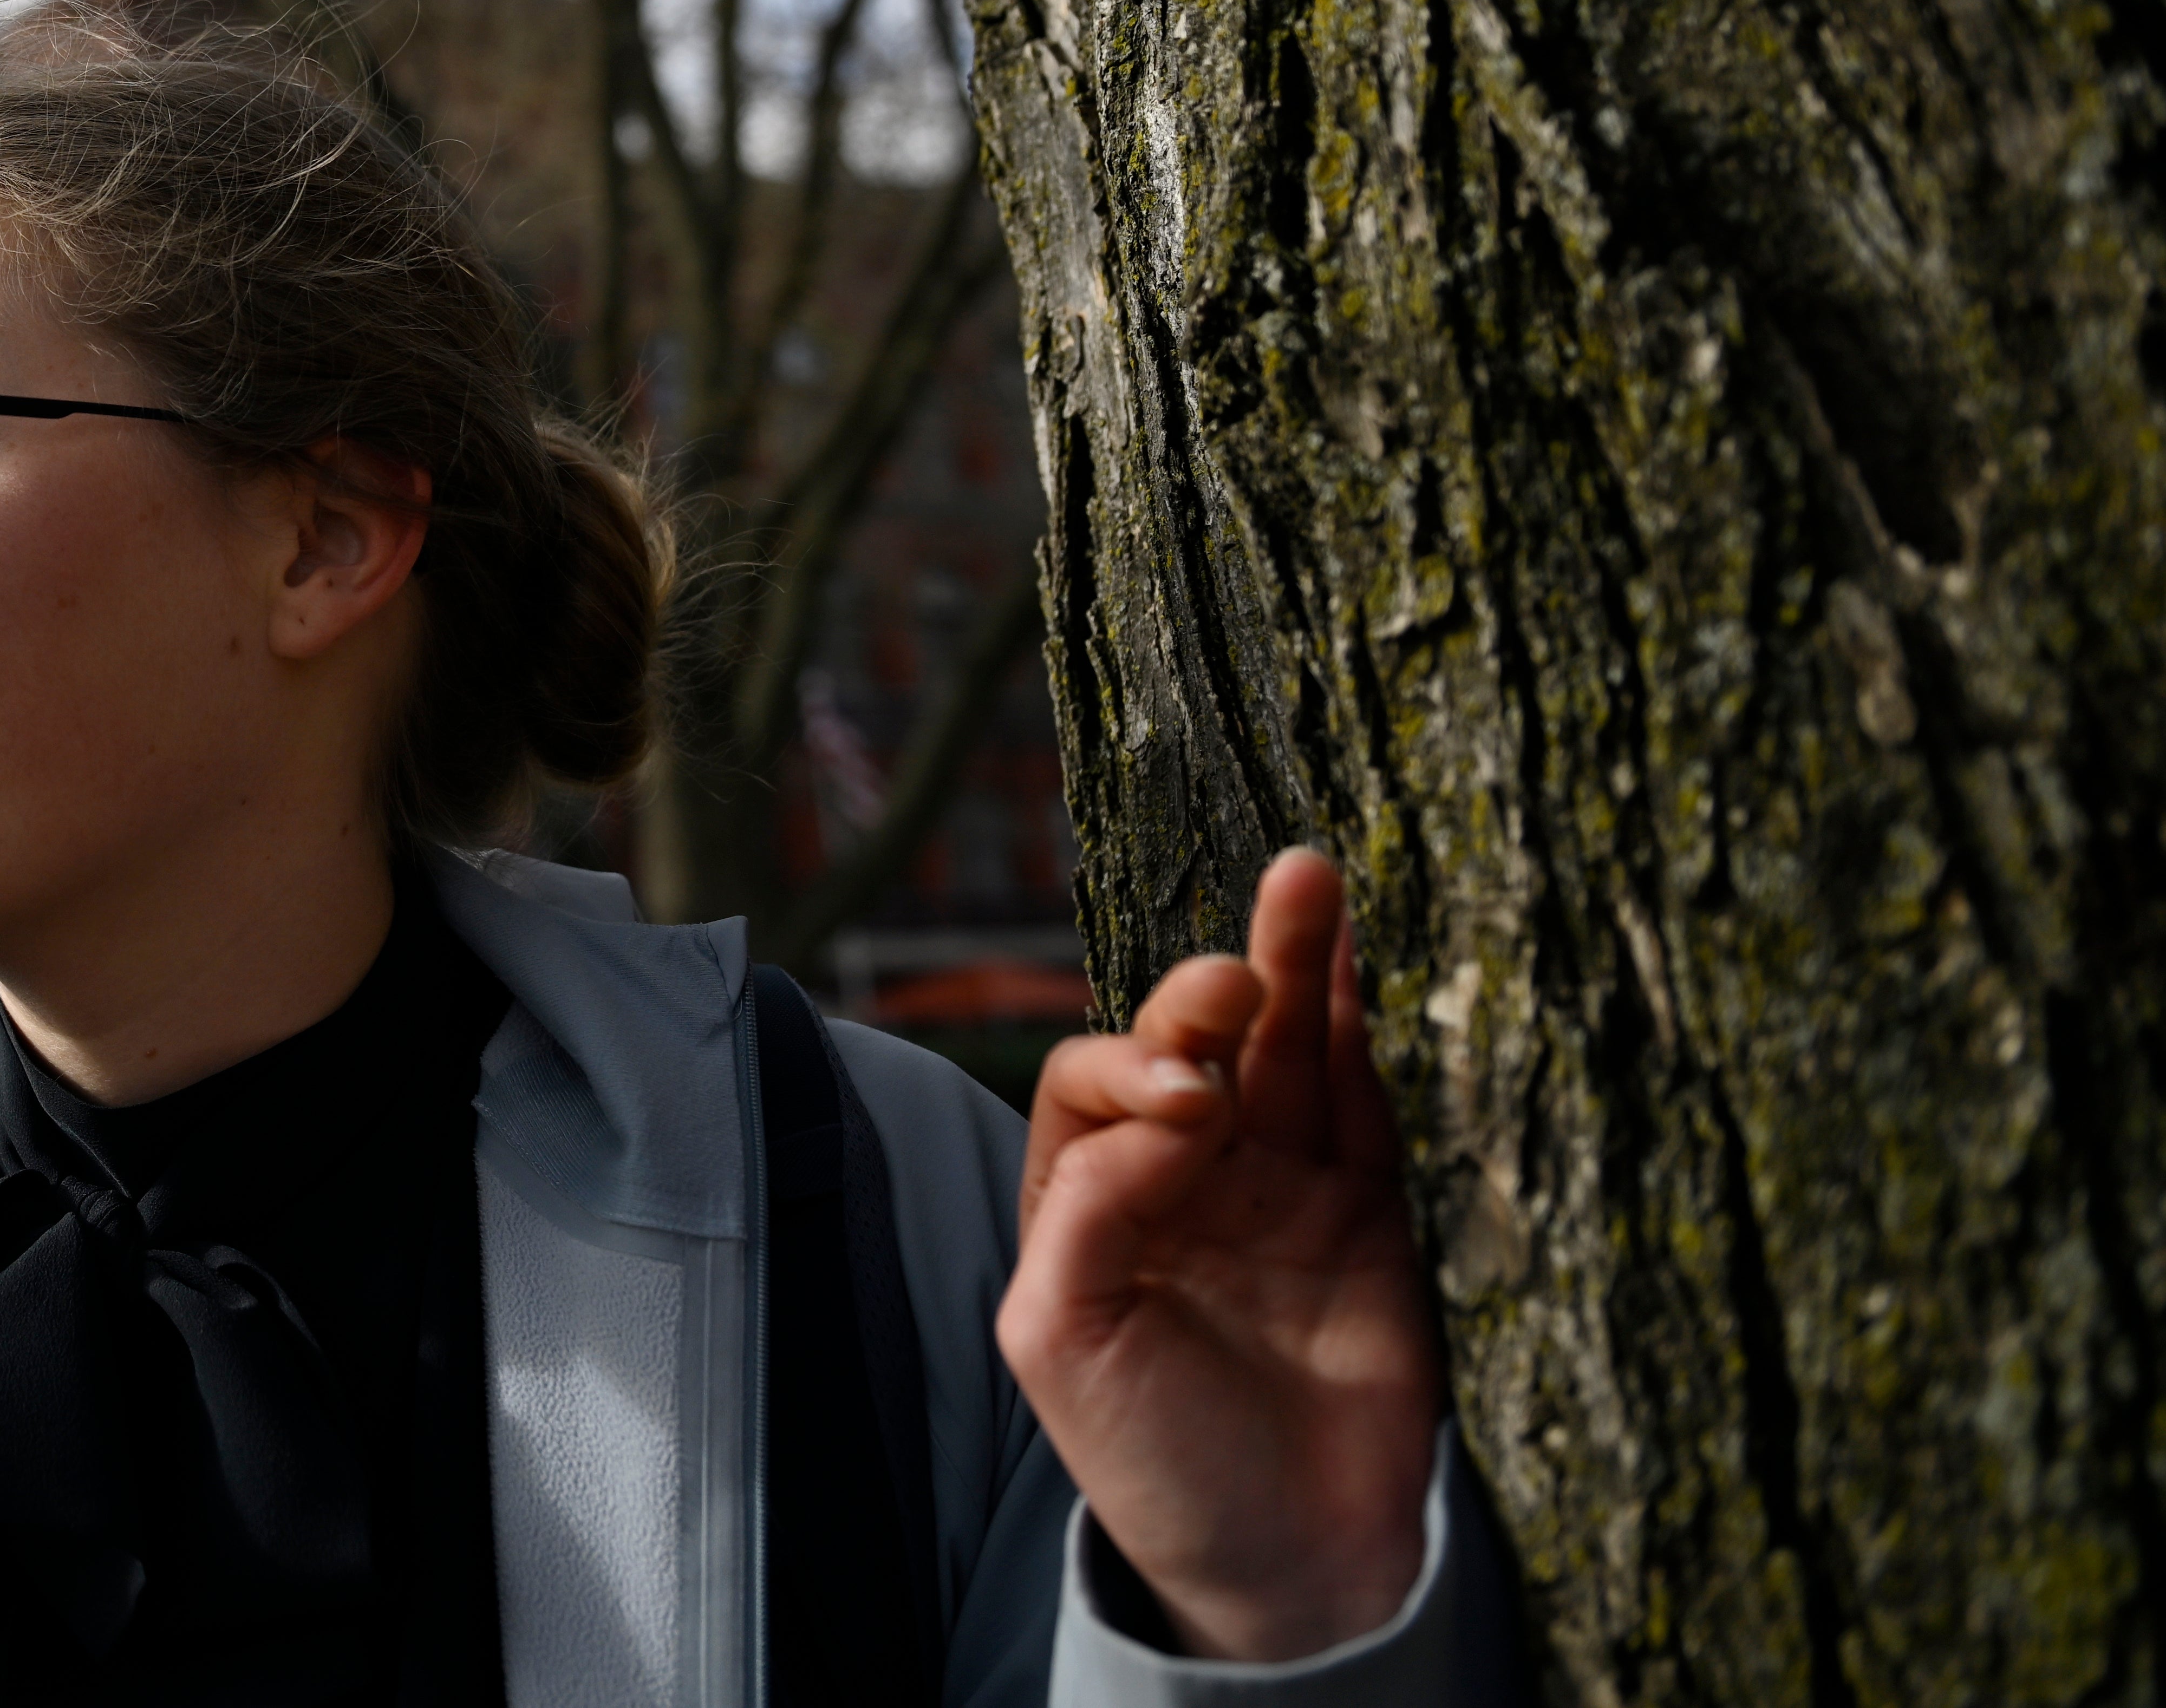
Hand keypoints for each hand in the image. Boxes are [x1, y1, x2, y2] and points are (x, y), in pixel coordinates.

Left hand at [998, 848, 1443, 1660]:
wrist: (1288, 1568)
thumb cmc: (1154, 1462)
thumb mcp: (1063, 1342)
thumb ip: (1086, 1215)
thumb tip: (1162, 1107)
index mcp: (1093, 1199)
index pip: (1098, 1085)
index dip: (1134, 1068)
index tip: (1184, 1101)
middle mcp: (1188, 1179)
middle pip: (1200, 1046)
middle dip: (1217, 988)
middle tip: (1239, 968)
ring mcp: (1288, 1192)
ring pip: (1293, 1055)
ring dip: (1304, 970)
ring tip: (1312, 877)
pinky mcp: (1378, 1217)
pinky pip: (1379, 1109)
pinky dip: (1382, 1039)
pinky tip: (1382, 964)